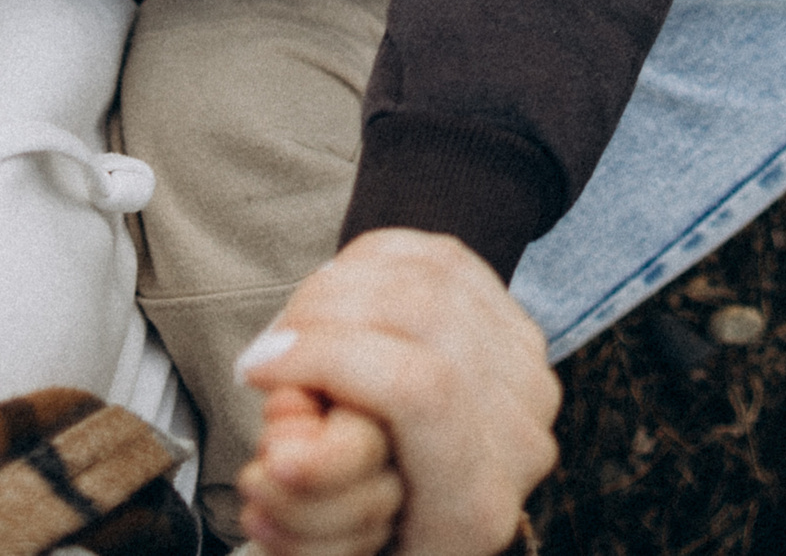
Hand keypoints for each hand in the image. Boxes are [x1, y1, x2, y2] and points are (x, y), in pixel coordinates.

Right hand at [238, 230, 557, 555]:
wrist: (419, 517)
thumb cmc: (357, 531)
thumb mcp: (321, 537)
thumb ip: (309, 490)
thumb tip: (282, 453)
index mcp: (475, 508)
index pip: (416, 388)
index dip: (329, 358)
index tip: (256, 368)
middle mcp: (520, 438)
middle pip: (425, 315)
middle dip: (325, 311)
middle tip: (270, 345)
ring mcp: (529, 377)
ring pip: (432, 276)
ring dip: (341, 283)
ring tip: (295, 324)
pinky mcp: (517, 329)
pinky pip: (442, 258)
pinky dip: (374, 261)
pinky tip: (334, 292)